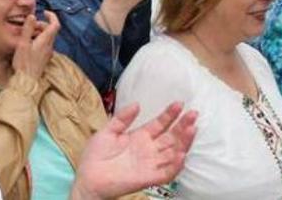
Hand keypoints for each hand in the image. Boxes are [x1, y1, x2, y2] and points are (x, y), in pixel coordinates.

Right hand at [12, 10, 60, 81]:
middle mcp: (49, 46)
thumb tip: (32, 16)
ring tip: (27, 35)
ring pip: (47, 38)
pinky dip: (38, 40)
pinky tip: (28, 45)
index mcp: (45, 40)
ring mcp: (48, 53)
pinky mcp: (44, 59)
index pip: (55, 24)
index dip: (52, 16)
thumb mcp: (23, 43)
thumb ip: (28, 29)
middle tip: (29, 25)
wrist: (26, 81)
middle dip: (41, 24)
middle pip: (50, 31)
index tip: (44, 13)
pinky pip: (44, 45)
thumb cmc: (23, 63)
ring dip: (39, 33)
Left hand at [71, 102, 197, 199]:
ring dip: (184, 142)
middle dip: (183, 126)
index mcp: (140, 137)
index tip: (179, 104)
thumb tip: (137, 104)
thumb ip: (122, 118)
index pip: (160, 124)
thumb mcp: (108, 131)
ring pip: (173, 153)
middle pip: (171, 137)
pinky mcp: (148, 177)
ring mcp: (150, 163)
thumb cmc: (95, 156)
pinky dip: (175, 165)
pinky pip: (167, 173)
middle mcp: (149, 150)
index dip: (170, 115)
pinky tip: (181, 154)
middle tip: (193, 114)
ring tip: (192, 129)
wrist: (88, 177)